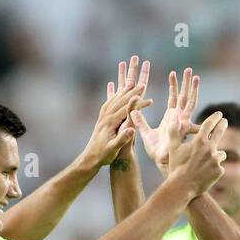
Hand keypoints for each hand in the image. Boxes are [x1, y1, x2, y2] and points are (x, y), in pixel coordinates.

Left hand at [80, 55, 150, 171]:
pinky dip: (114, 94)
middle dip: (132, 90)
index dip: (138, 103)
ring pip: (115, 98)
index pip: (127, 108)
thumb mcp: (113, 149)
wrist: (90, 158)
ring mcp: (103, 116)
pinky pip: (109, 102)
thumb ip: (122, 139)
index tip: (149, 97)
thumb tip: (131, 129)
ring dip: (124, 89)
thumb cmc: (103, 155)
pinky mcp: (101, 118)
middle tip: (143, 82)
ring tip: (132, 81)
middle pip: (121, 99)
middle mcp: (106, 115)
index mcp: (110, 122)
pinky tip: (115, 89)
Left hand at [132, 67, 200, 173]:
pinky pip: (189, 110)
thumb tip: (132, 111)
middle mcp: (179, 117)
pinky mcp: (183, 124)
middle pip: (184, 96)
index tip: (173, 72)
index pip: (174, 97)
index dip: (175, 86)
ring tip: (192, 73)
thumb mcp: (145, 132)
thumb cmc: (155, 151)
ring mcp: (182, 120)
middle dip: (186, 82)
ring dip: (190, 86)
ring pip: (188, 99)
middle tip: (189, 69)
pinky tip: (196, 90)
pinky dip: (193, 99)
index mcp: (171, 117)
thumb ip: (140, 120)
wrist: (161, 161)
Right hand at [167, 109, 226, 195]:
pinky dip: (215, 168)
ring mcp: (216, 160)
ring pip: (220, 154)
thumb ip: (174, 131)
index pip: (209, 125)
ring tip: (206, 162)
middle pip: (219, 133)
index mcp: (199, 142)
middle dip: (222, 125)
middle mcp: (210, 149)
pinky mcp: (219, 171)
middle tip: (225, 121)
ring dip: (216, 155)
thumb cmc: (176, 167)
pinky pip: (219, 166)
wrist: (183, 187)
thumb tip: (173, 116)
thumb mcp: (173, 148)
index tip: (219, 114)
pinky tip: (207, 174)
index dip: (214, 118)